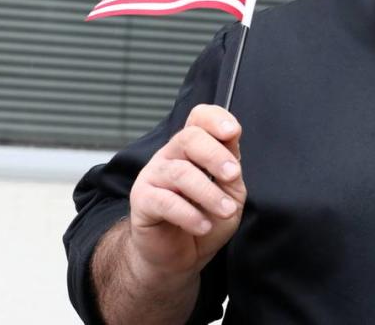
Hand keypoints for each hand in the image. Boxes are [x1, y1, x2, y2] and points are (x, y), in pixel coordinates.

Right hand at [127, 104, 246, 282]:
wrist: (179, 256)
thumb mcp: (230, 193)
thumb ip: (231, 171)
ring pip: (180, 172)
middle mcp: (171, 155)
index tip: (233, 132)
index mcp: (193, 148)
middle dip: (215, 155)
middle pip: (189, 138)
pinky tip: (203, 226)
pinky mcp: (142, 201)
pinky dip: (190, 215)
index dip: (215, 119)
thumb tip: (232, 152)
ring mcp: (153, 176)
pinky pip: (165, 201)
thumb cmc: (205, 217)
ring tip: (226, 210)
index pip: (199, 118)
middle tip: (233, 176)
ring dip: (209, 193)